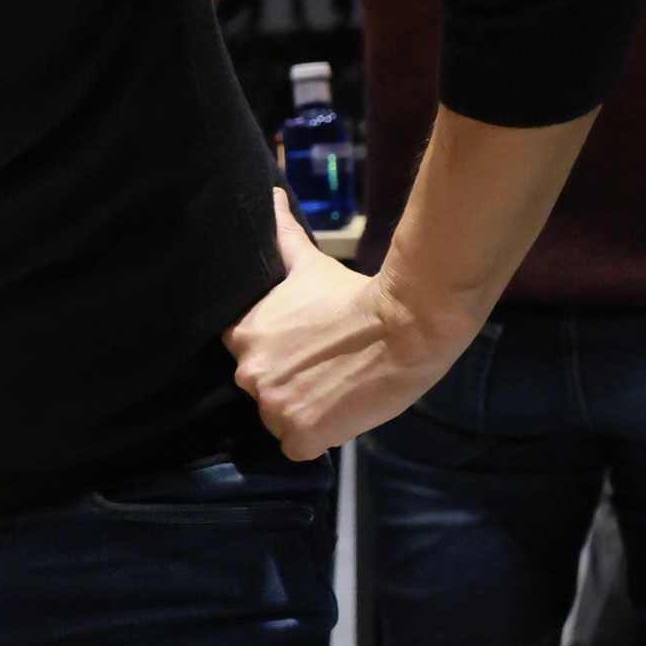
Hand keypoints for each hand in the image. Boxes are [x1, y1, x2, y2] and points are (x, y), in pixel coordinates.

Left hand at [224, 190, 470, 458]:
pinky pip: (297, 447)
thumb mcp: (308, 264)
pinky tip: (339, 414)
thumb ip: (282, 236)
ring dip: (303, 411)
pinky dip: (318, 437)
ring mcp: (272, 406)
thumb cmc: (355, 293)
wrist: (403, 324)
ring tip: (336, 388)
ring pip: (278, 419)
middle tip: (325, 368)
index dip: (273, 357)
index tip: (301, 350)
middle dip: (287, 384)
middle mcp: (248, 373)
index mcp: (242, 336)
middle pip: (261, 389)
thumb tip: (269, 198)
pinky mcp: (300, 434)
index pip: (244, 357)